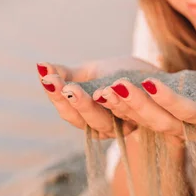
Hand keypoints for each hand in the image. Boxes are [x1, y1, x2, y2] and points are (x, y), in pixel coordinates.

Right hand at [37, 57, 159, 138]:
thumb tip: (41, 66)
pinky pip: (141, 112)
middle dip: (80, 104)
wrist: (155, 74)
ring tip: (101, 90)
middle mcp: (109, 128)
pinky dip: (132, 100)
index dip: (59, 98)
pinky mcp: (152, 119)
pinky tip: (123, 86)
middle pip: (91, 122)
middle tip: (69, 88)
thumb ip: (68, 74)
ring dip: (107, 104)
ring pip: (116, 121)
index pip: (70, 113)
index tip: (48, 80)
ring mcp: (131, 126)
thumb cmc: (118, 75)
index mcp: (90, 120)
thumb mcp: (91, 73)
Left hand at [91, 56, 195, 137]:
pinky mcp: (155, 122)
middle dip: (138, 105)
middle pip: (160, 121)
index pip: (189, 112)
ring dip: (121, 107)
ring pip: (142, 122)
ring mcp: (170, 128)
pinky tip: (100, 93)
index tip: (151, 81)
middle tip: (115, 86)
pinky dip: (115, 106)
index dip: (170, 99)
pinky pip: (133, 118)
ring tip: (101, 90)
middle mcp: (188, 130)